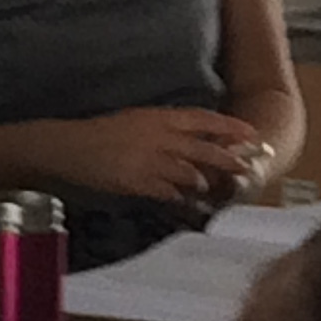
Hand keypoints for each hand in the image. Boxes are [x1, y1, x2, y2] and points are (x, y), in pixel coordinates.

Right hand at [68, 108, 265, 205]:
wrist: (70, 146)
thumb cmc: (102, 132)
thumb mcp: (136, 120)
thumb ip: (164, 127)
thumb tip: (189, 136)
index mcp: (158, 117)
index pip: (202, 119)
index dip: (229, 126)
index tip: (250, 133)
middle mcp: (159, 136)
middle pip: (203, 147)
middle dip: (228, 159)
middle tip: (245, 167)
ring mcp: (150, 160)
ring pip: (189, 172)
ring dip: (205, 182)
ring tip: (213, 188)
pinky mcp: (139, 182)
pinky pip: (168, 192)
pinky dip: (180, 198)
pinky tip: (187, 203)